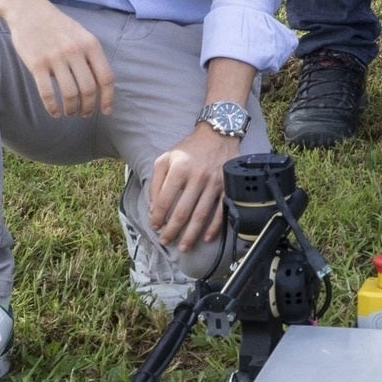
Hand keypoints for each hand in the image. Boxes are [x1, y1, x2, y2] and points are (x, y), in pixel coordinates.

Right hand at [5, 0, 113, 117]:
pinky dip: (52, 107)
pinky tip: (54, 112)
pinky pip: (47, 93)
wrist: (29, 10)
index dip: (107, 98)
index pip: (106, 77)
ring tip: (70, 112)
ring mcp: (55, 58)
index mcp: (90, 44)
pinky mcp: (36, 64)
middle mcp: (75, 51)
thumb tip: (102, 86)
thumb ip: (92, 56)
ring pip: (69, 94)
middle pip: (88, 89)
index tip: (106, 111)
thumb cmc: (58, 26)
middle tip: (84, 114)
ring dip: (71, 109)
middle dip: (88, 107)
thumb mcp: (82, 34)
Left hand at [148, 121, 244, 250]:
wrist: (218, 135)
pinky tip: (205, 238)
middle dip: (172, 230)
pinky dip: (213, 228)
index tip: (155, 226)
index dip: (158, 217)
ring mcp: (214, 184)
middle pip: (182, 212)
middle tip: (166, 241)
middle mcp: (197, 177)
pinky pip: (220, 212)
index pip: (165, 200)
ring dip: (191, 235)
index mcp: (179, 169)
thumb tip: (154, 208)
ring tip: (183, 247)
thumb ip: (156, 182)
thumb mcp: (166, 158)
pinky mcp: (227, 187)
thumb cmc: (189, 149)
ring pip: (201, 216)